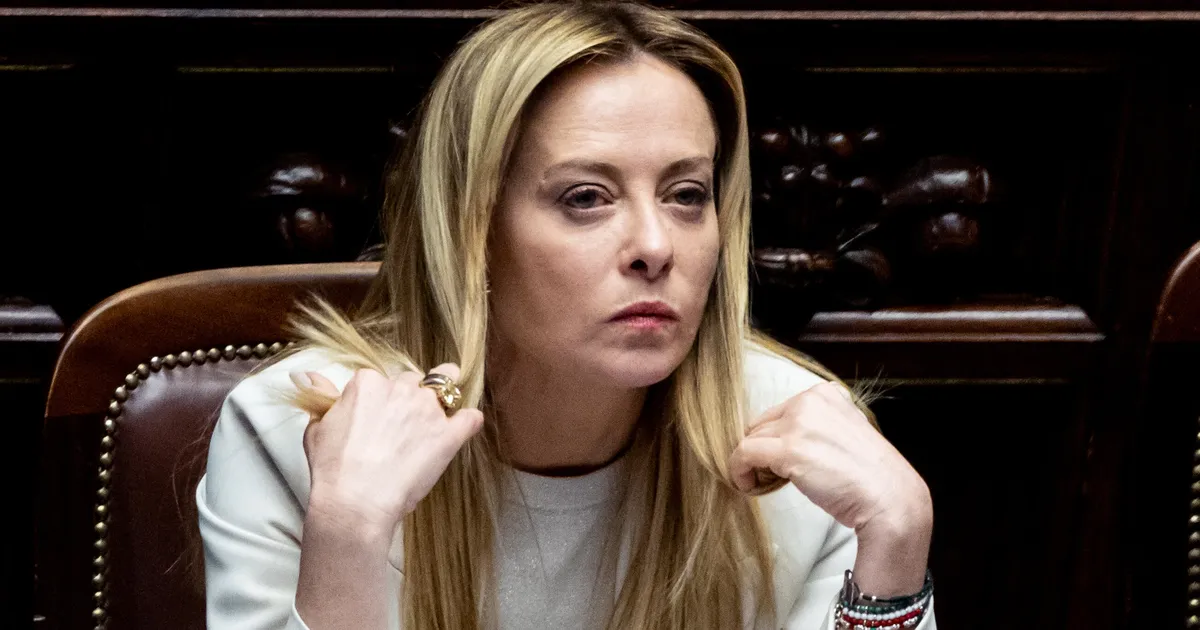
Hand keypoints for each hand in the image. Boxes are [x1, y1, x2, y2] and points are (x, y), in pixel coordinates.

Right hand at [294, 364, 483, 533]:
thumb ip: (321, 396)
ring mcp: (428, 410)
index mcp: (367, 384)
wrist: (355, 501)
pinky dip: (468, 422)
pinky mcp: (449, 434)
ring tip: (437, 424)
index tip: (379, 417)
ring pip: (447, 389)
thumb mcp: (316, 428)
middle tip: (406, 426)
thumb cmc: (333, 469)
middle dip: (412, 399)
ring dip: (444, 403)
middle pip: (414, 382)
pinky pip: (471, 418)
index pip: (382, 379)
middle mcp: (400, 389)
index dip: (383, 398)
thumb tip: (310, 374)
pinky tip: (462, 431)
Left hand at [729, 381, 931, 594]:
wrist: (889, 499)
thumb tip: (784, 437)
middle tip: (772, 476)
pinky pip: (743, 454)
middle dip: (764, 449)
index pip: (782, 412)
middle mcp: (810, 401)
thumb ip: (819, 426)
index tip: (783, 461)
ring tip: (765, 483)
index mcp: (825, 393)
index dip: (777, 438)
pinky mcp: (787, 450)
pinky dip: (738, 471)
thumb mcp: (847, 433)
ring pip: (752, 439)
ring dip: (753, 463)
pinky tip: (749, 486)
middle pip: (763, 424)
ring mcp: (798, 424)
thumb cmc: (870, 476)